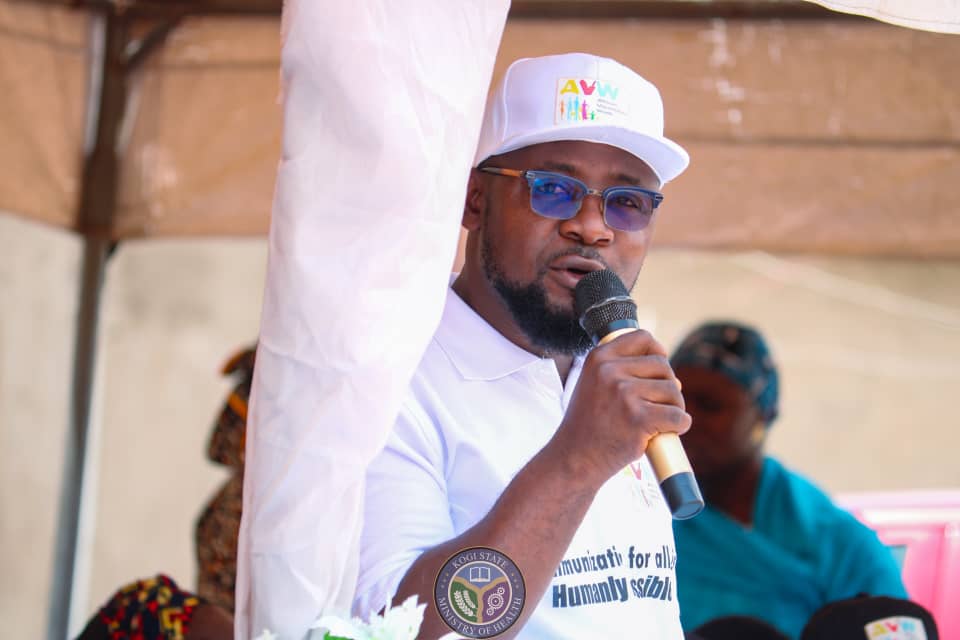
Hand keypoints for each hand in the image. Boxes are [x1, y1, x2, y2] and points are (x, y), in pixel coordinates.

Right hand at [550, 330, 690, 488]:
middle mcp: (610, 371)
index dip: (657, 351)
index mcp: (599, 358)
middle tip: (656, 407)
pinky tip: (668, 432)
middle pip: (663, 366)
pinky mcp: (639, 418)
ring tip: (658, 422)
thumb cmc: (588, 425)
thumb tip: (669, 369)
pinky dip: (680, 425)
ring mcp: (624, 394)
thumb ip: (619, 369)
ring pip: (673, 390)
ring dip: (674, 407)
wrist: (574, 459)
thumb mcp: (593, 384)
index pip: (642, 338)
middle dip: (667, 387)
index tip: (658, 370)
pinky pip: (678, 416)